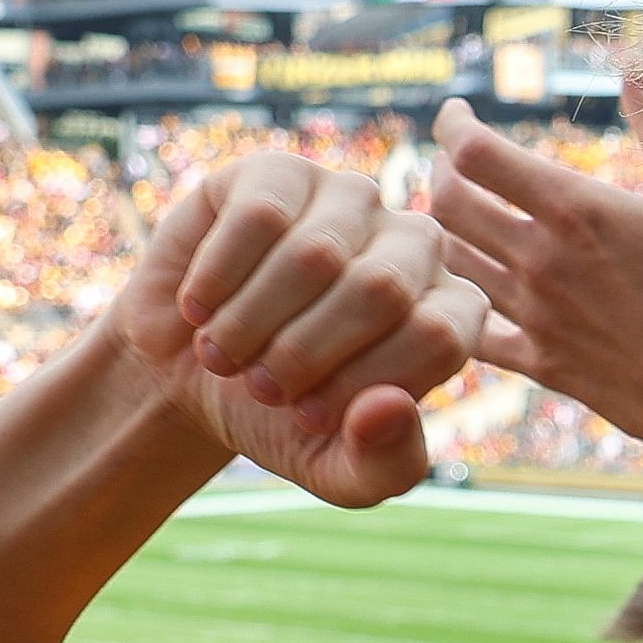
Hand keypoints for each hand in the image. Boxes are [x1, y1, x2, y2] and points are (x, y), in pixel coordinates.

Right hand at [102, 159, 479, 507]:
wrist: (191, 376)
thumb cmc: (281, 420)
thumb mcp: (335, 470)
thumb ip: (383, 462)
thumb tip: (389, 409)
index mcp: (451, 312)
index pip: (438, 337)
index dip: (362, 386)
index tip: (307, 416)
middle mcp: (416, 243)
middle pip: (380, 290)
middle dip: (304, 355)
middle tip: (259, 388)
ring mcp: (351, 199)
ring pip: (314, 254)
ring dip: (252, 323)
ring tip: (222, 354)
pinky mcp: (280, 172)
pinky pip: (257, 217)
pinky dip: (217, 279)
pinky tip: (198, 308)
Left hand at [425, 103, 642, 447]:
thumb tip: (633, 66)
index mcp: (576, 207)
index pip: (474, 151)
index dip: (452, 126)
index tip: (455, 116)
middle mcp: (541, 257)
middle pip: (445, 200)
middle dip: (439, 173)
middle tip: (452, 165)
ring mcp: (533, 313)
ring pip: (449, 260)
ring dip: (443, 232)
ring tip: (459, 217)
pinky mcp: (538, 361)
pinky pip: (470, 327)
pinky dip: (457, 303)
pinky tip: (468, 288)